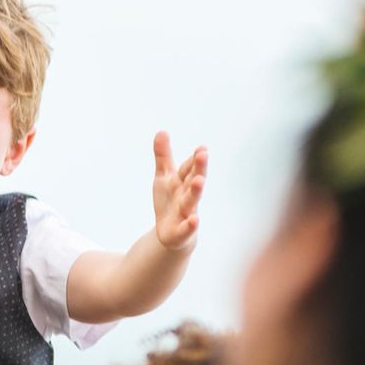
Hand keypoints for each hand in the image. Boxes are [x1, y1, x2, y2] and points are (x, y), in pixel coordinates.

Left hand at [151, 131, 207, 251]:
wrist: (172, 234)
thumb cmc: (170, 201)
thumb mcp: (163, 177)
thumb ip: (163, 156)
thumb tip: (161, 131)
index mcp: (182, 182)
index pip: (188, 168)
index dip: (194, 158)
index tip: (201, 148)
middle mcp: (187, 195)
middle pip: (193, 180)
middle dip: (198, 168)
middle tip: (203, 154)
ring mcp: (186, 213)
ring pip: (192, 201)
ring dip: (196, 191)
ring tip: (199, 180)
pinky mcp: (182, 231)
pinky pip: (187, 227)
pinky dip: (191, 224)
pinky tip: (195, 220)